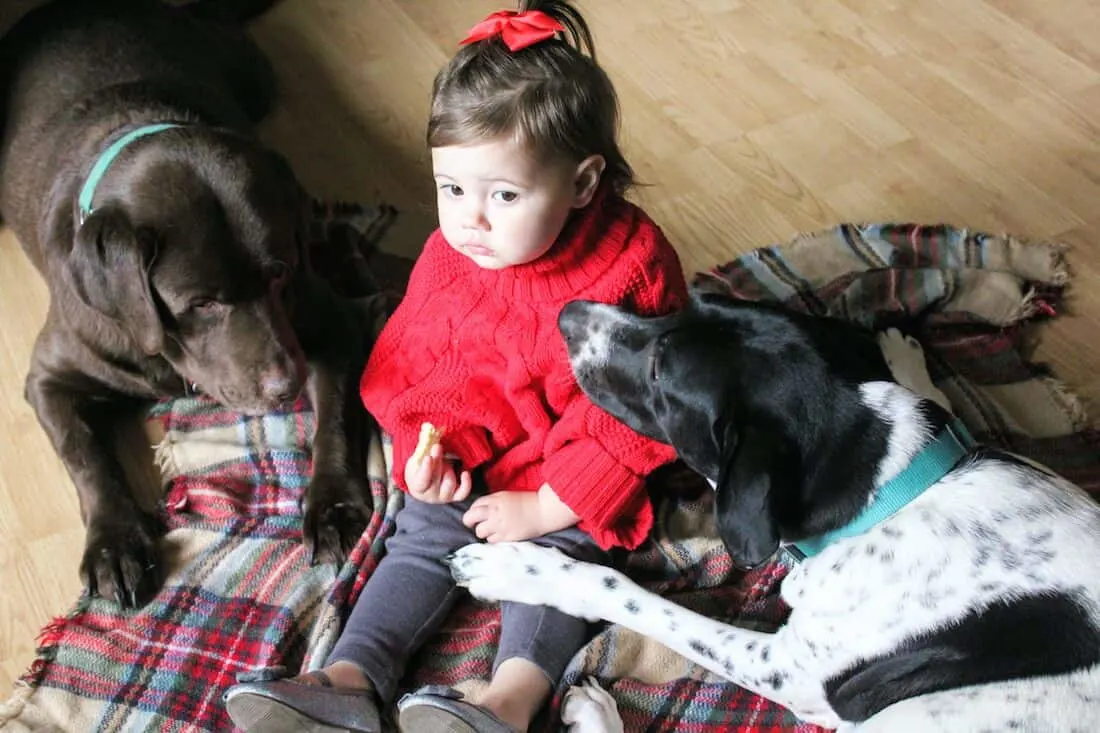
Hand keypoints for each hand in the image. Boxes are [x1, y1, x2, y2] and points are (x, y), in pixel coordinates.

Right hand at [404, 443, 472, 503]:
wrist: (424, 484)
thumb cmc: (418, 470)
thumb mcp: (416, 459)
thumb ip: (422, 446)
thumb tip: (427, 428)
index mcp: (417, 487)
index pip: (422, 480)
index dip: (425, 469)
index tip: (428, 457)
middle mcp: (430, 495)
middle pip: (436, 480)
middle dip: (437, 462)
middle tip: (437, 447)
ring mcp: (443, 496)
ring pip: (449, 484)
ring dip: (448, 469)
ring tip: (444, 461)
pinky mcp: (455, 496)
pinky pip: (463, 493)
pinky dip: (466, 483)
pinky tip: (465, 472)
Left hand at [462, 484, 579, 542]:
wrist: (544, 511)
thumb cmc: (528, 502)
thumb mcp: (508, 496)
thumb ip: (493, 501)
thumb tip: (481, 509)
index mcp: (495, 499)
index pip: (474, 505)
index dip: (474, 510)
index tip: (477, 515)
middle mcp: (494, 511)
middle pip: (470, 518)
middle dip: (469, 521)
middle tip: (474, 524)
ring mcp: (500, 525)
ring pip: (479, 532)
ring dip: (483, 532)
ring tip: (492, 530)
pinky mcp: (506, 537)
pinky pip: (491, 540)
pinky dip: (493, 539)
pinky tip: (501, 535)